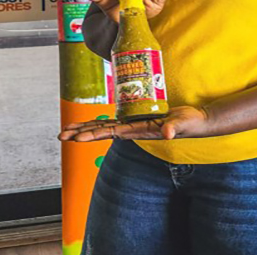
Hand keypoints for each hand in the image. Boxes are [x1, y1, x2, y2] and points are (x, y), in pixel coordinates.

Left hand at [58, 106, 212, 141]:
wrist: (196, 122)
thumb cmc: (190, 123)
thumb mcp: (182, 124)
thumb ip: (174, 128)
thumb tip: (167, 134)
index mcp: (139, 130)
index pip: (111, 133)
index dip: (94, 134)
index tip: (77, 137)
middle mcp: (132, 129)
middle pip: (101, 131)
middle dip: (81, 133)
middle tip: (61, 135)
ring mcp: (133, 125)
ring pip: (104, 127)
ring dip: (85, 128)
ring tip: (67, 130)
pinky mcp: (136, 118)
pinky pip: (114, 121)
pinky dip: (100, 122)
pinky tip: (90, 122)